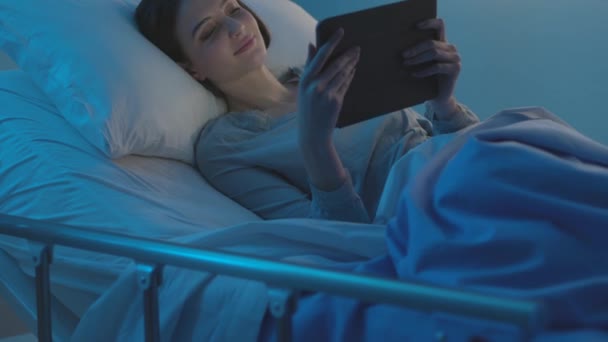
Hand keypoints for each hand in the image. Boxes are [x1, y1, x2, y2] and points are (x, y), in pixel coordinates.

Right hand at [297, 27, 360, 146]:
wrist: (312, 134)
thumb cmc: (307, 109)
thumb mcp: (303, 87)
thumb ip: (309, 67)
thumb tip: (311, 45)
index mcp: (305, 79)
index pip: (320, 55)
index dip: (332, 42)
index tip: (341, 32)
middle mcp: (315, 85)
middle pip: (336, 64)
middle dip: (348, 54)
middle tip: (357, 47)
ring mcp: (326, 93)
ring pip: (343, 74)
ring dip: (351, 64)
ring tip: (357, 56)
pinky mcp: (336, 101)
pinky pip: (345, 85)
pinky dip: (350, 76)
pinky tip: (353, 70)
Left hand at [401, 18, 460, 111]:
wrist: (440, 98)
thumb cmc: (428, 80)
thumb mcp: (423, 64)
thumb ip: (419, 54)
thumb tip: (400, 49)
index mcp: (443, 43)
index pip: (440, 25)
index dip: (429, 23)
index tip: (415, 26)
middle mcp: (451, 48)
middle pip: (431, 43)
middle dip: (415, 49)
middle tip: (403, 55)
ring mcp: (455, 58)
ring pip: (434, 53)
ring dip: (418, 59)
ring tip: (406, 64)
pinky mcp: (455, 69)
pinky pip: (437, 67)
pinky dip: (424, 71)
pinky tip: (414, 75)